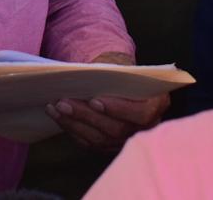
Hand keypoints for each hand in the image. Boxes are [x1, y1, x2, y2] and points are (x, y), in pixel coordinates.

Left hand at [45, 51, 168, 151]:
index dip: (118, 109)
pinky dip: (72, 129)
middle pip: (116, 129)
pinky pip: (90, 143)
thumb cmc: (121, 70)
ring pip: (100, 139)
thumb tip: (86, 75)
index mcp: (157, 103)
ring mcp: (128, 139)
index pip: (141, 113)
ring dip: (74, 123)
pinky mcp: (111, 145)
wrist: (120, 80)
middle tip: (63, 102)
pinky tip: (58, 116)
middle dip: (87, 115)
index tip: (94, 100)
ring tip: (54, 107)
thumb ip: (112, 72)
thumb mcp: (122, 66)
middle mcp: (146, 126)